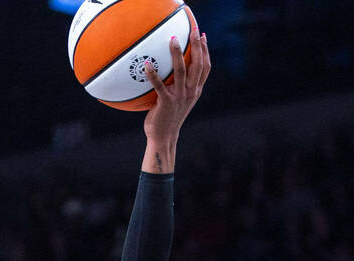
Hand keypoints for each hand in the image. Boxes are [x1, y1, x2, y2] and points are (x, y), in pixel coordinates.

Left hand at [143, 30, 210, 145]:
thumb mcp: (179, 100)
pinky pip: (159, 86)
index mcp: (195, 91)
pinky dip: (153, 74)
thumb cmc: (168, 118)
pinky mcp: (166, 103)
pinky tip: (146, 65)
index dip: (206, 51)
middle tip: (193, 30)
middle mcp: (190, 92)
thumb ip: (179, 86)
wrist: (164, 138)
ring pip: (181, 71)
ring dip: (177, 53)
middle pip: (198, 64)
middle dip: (197, 46)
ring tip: (173, 40)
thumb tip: (170, 71)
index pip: (205, 67)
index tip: (203, 36)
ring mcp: (179, 97)